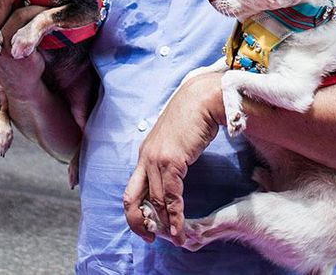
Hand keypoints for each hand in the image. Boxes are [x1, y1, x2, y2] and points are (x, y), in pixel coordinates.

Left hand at [123, 72, 224, 244]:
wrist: (203, 97)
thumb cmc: (194, 115)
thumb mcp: (177, 140)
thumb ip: (172, 157)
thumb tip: (177, 173)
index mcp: (146, 153)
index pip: (134, 188)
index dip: (137, 211)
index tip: (148, 225)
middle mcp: (146, 157)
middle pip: (132, 198)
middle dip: (138, 222)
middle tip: (150, 238)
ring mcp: (156, 158)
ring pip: (155, 200)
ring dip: (164, 222)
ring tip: (175, 238)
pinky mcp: (170, 160)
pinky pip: (171, 194)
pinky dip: (175, 213)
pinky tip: (180, 225)